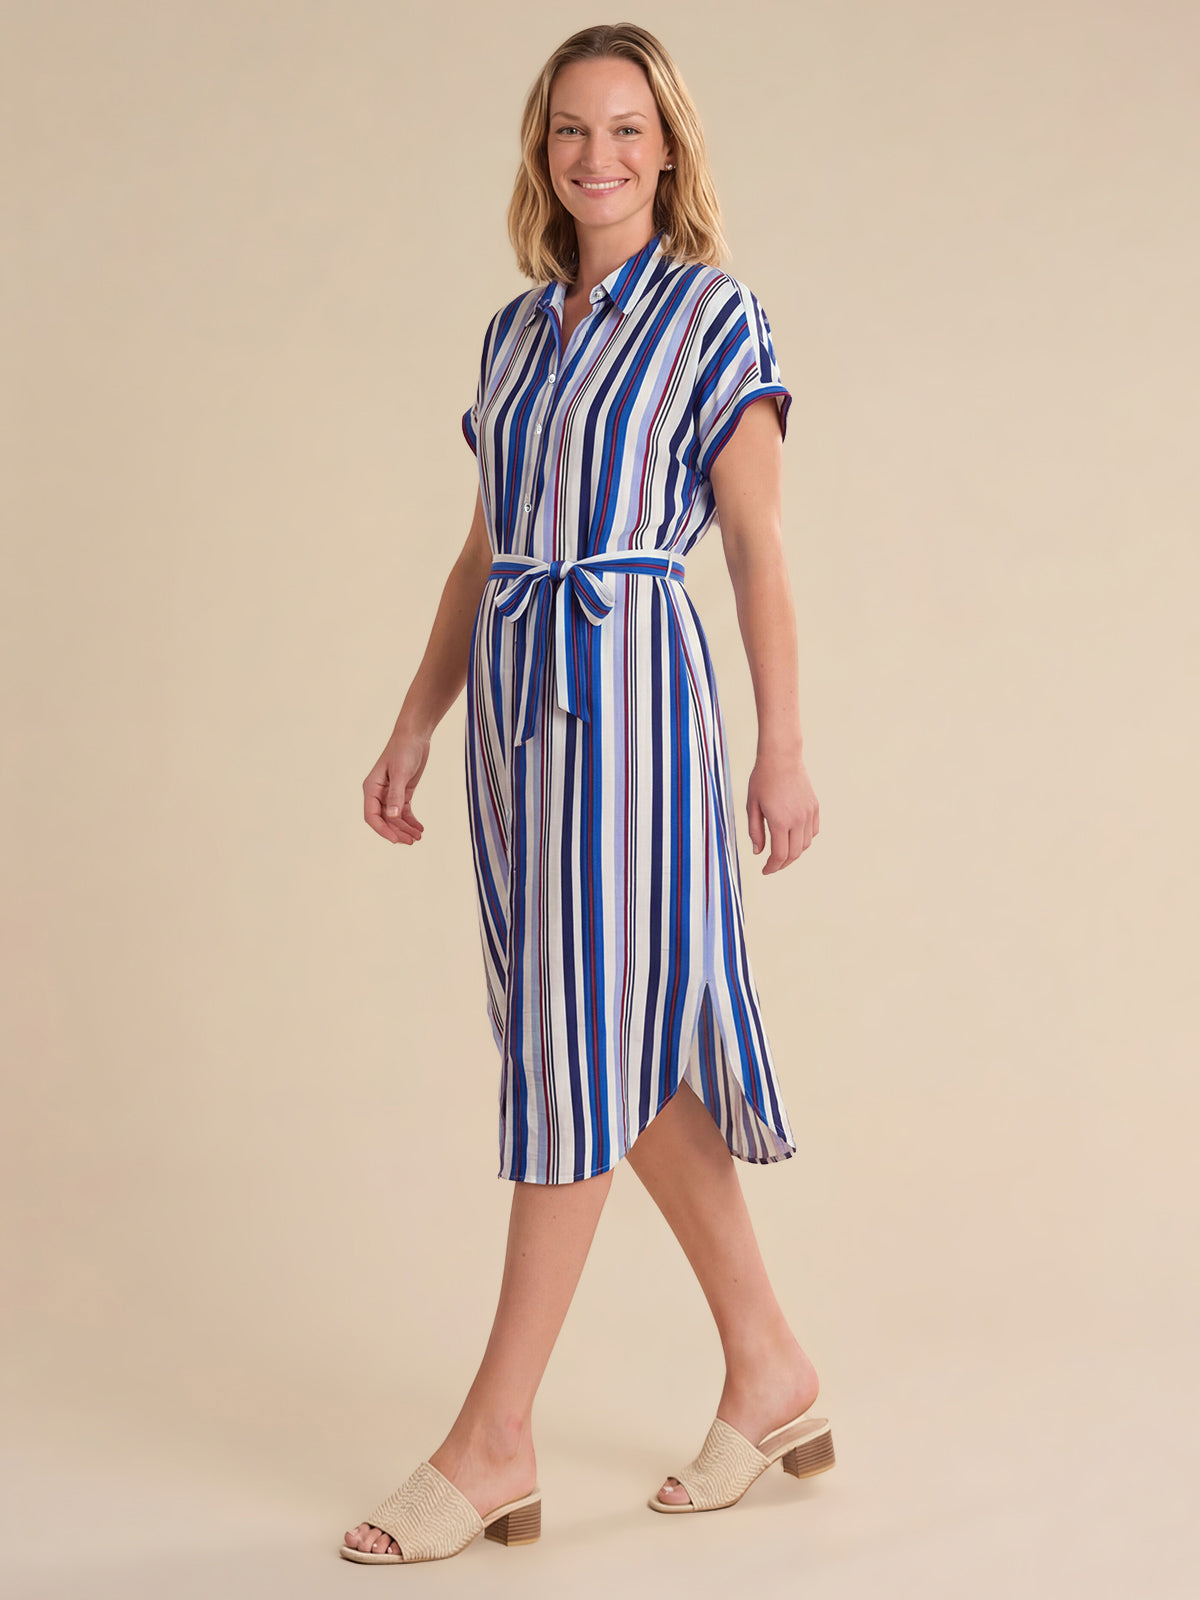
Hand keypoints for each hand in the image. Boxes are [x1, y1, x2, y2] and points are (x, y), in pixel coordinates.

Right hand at [363, 725, 428, 844]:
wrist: (415, 736)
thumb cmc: (404, 750)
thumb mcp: (400, 773)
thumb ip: (395, 796)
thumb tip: (392, 817)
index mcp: (371, 788)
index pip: (371, 816)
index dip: (382, 830)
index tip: (396, 840)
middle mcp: (378, 793)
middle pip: (384, 820)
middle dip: (397, 832)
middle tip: (412, 841)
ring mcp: (390, 794)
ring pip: (395, 818)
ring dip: (405, 828)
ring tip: (418, 837)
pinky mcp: (402, 792)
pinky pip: (404, 812)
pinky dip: (411, 821)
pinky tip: (419, 828)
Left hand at [746, 747, 817, 873]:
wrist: (782, 757)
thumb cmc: (762, 779)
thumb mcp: (752, 806)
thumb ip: (755, 831)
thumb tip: (758, 852)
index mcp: (780, 821)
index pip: (779, 855)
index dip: (772, 867)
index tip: (765, 871)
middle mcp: (798, 820)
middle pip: (794, 853)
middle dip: (782, 864)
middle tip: (772, 866)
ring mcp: (808, 813)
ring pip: (806, 844)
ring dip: (794, 853)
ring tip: (782, 853)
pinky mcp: (814, 807)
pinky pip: (813, 831)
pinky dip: (804, 840)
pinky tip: (794, 838)